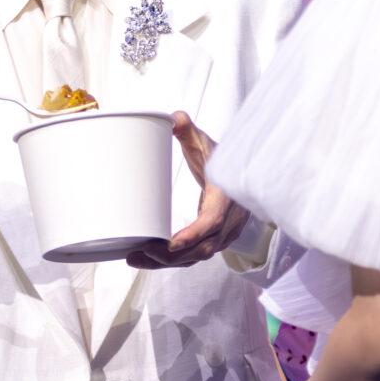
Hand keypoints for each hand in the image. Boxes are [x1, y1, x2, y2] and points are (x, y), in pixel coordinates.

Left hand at [126, 112, 252, 269]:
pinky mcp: (215, 241)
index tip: (172, 243)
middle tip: (141, 251)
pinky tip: (148, 258)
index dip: (194, 233)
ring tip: (135, 258)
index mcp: (227, 197)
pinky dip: (172, 261)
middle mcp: (228, 221)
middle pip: (201, 248)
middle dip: (170, 256)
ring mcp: (224, 234)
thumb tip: (173, 118)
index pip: (214, 220)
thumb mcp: (206, 144)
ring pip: (196, 257)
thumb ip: (189, 130)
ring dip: (166, 262)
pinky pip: (194, 256)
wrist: (244, 176)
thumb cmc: (224, 160)